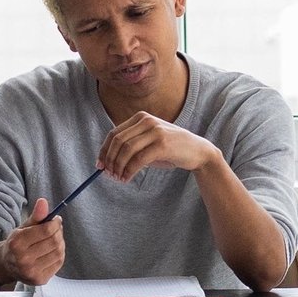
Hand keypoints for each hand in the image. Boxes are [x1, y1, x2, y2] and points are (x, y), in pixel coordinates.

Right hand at [4, 199, 66, 284]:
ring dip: (60, 244)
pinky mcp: (39, 279)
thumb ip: (35, 216)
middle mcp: (23, 258)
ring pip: (58, 252)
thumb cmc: (16, 244)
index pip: (46, 230)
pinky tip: (52, 251)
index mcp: (17, 243)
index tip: (56, 220)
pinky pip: (58, 263)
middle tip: (56, 229)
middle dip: (58, 233)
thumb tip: (43, 202)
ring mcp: (31, 271)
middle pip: (54, 242)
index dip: (55, 223)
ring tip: (54, 240)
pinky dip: (59, 255)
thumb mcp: (23, 228)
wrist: (7, 265)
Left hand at [98, 111, 220, 181]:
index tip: (99, 165)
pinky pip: (139, 159)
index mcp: (141, 118)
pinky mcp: (162, 144)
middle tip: (108, 174)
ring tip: (118, 178)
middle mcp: (146, 121)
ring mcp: (155, 131)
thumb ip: (131, 147)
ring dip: (119, 167)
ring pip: (126, 150)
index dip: (104, 150)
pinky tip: (127, 178)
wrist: (197, 151)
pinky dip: (129, 171)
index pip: (114, 133)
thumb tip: (108, 162)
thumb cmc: (171, 150)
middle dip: (110, 159)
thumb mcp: (149, 143)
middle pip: (118, 141)